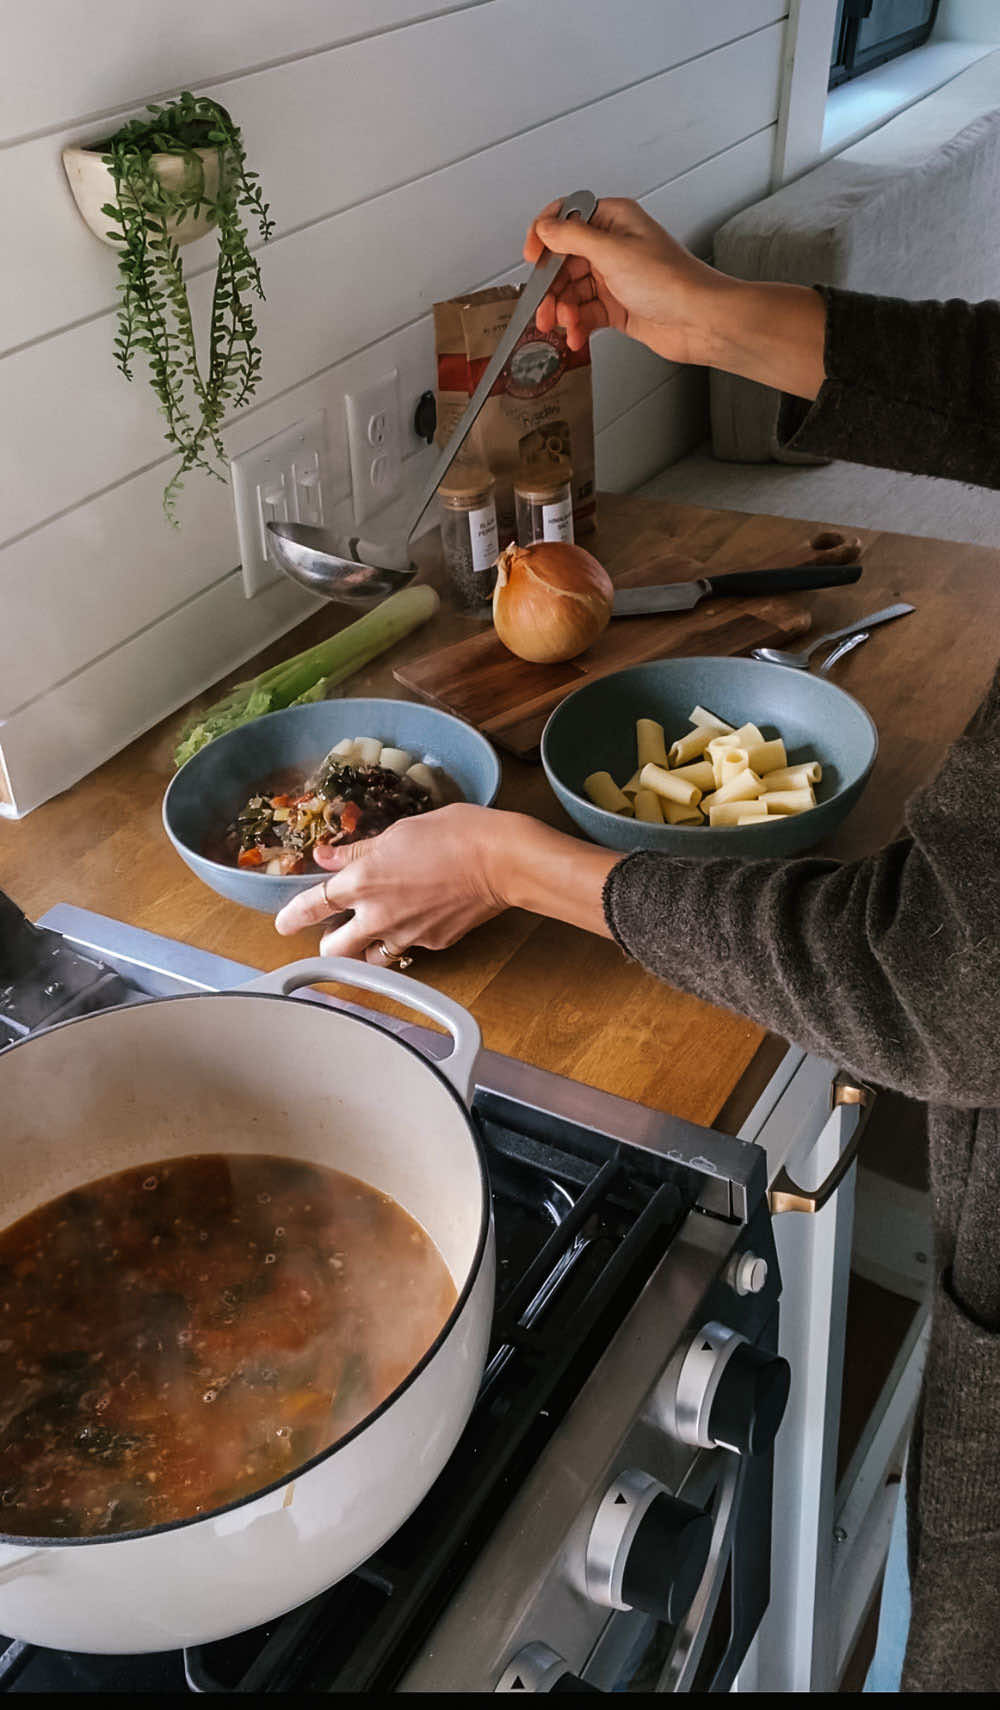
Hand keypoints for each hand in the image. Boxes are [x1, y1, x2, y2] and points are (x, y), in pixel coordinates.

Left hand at [273, 805, 618, 958]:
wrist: (501, 861)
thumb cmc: (453, 834)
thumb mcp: (398, 832)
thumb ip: (358, 850)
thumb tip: (327, 855)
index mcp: (362, 882)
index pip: (313, 906)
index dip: (291, 917)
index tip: (281, 925)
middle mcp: (378, 916)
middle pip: (335, 949)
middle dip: (329, 944)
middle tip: (335, 934)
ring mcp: (407, 935)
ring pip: (372, 957)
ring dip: (366, 949)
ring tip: (376, 932)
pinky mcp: (435, 944)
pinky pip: (411, 948)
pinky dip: (408, 937)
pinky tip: (422, 916)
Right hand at [524, 195, 826, 398]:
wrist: (700, 321)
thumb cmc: (670, 281)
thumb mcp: (613, 252)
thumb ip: (573, 238)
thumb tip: (545, 228)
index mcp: (614, 220)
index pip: (567, 218)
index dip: (545, 236)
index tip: (531, 258)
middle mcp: (613, 246)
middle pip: (564, 262)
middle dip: (550, 288)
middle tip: (542, 310)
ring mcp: (615, 278)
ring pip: (572, 292)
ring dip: (562, 311)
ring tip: (562, 327)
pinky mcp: (618, 308)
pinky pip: (586, 314)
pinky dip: (578, 326)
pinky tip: (576, 337)